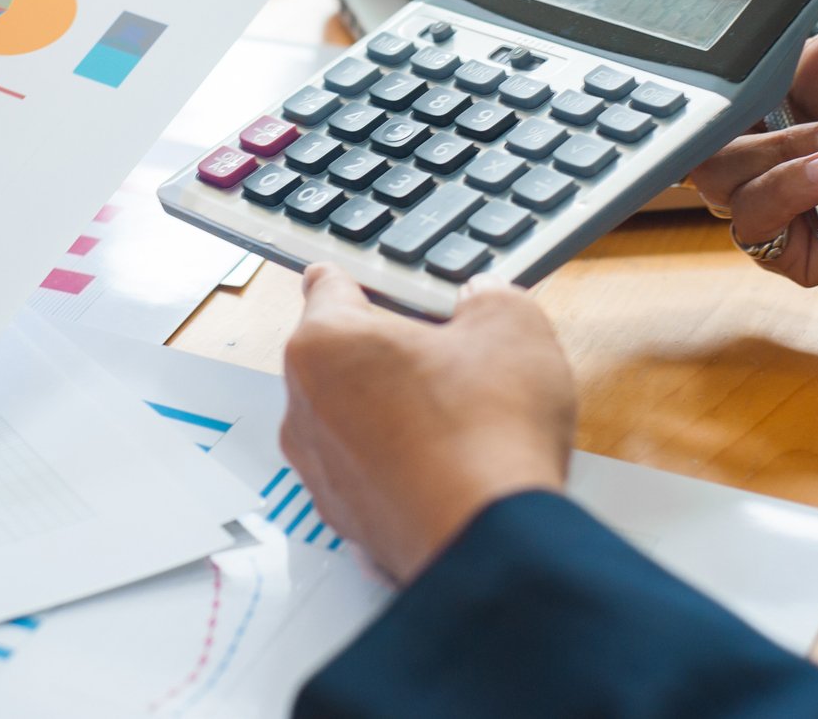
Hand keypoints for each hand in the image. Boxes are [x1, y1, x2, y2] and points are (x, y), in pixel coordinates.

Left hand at [279, 265, 574, 581]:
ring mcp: (319, 468)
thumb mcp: (513, 327)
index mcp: (326, 342)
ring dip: (390, 410)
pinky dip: (397, 464)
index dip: (359, 276)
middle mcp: (304, 404)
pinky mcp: (343, 516)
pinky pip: (367, 471)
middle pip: (340, 355)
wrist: (491, 541)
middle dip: (387, 351)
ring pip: (350, 416)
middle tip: (447, 353)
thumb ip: (489, 296)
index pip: (327, 285)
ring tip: (456, 417)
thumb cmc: (486, 438)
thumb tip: (485, 299)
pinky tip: (447, 464)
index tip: (363, 277)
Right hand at [686, 0, 817, 297]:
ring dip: (784, 152)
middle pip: (692, 126)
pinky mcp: (781, 244)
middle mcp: (759, 140)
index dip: (700, 65)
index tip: (722, 48)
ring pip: (714, 173)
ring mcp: (766, 192)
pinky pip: (746, 218)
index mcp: (766, 83)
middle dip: (744, 112)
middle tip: (795, 98)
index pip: (700, 75)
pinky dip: (791, 189)